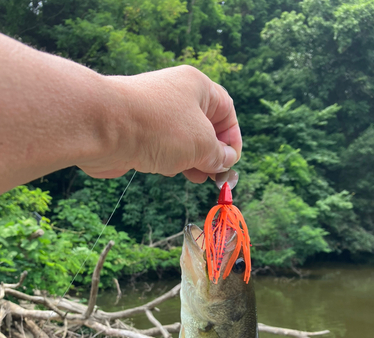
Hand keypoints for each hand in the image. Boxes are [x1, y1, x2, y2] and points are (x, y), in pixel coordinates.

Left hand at [77, 66, 241, 183]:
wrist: (103, 127)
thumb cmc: (158, 128)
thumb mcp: (202, 144)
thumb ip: (218, 155)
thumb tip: (225, 161)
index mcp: (197, 87)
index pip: (226, 112)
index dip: (232, 139)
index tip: (230, 163)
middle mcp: (176, 96)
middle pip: (204, 128)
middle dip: (211, 154)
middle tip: (213, 176)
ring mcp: (154, 114)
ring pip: (182, 140)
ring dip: (191, 160)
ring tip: (194, 176)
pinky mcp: (137, 131)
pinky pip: (161, 147)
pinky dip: (169, 161)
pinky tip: (167, 170)